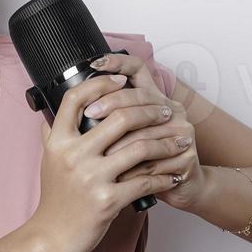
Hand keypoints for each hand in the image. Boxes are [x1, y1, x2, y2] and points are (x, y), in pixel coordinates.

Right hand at [25, 70, 185, 251]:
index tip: (122, 79)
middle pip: (119, 117)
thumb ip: (51, 138)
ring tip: (180, 139)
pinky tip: (174, 173)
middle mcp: (73, 155)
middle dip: (150, 110)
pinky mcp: (108, 200)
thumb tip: (48, 117)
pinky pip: (146, 182)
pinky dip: (165, 176)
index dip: (101, 83)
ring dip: (166, 142)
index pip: (77, 98)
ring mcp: (91, 178)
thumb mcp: (48, 163)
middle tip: (165, 110)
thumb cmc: (55, 199)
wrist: (52, 237)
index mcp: (59, 141)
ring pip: (139, 148)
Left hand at [85, 50, 203, 211]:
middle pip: (140, 97)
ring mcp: (183, 132)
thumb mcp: (123, 136)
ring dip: (119, 144)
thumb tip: (64, 110)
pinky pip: (154, 162)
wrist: (179, 189)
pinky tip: (117, 177)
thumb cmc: (144, 162)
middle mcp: (172, 109)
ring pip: (145, 133)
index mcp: (154, 99)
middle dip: (112, 103)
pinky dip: (132, 171)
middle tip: (90, 113)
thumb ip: (102, 119)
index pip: (139, 70)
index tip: (95, 64)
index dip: (119, 62)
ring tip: (98, 153)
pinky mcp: (186, 158)